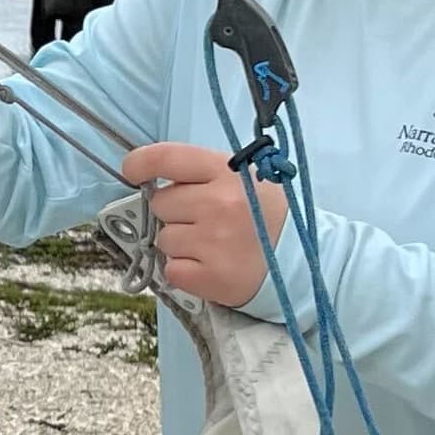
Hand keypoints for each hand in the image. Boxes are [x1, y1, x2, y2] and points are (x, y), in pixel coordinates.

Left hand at [124, 141, 291, 308]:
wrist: (302, 262)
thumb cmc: (268, 217)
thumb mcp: (245, 180)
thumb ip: (205, 174)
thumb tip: (155, 177)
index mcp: (227, 173)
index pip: (167, 157)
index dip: (140, 163)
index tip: (132, 171)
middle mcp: (218, 204)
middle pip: (160, 203)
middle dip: (174, 212)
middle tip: (202, 220)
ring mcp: (213, 242)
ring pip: (163, 239)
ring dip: (180, 244)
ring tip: (211, 245)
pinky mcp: (210, 277)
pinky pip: (171, 270)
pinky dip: (184, 271)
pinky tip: (209, 265)